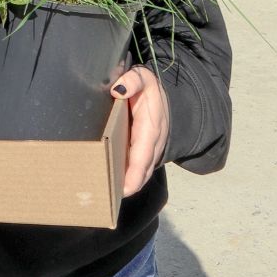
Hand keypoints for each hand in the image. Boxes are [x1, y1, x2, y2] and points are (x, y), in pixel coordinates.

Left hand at [111, 66, 168, 195]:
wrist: (166, 95)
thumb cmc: (149, 88)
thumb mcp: (143, 78)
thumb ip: (131, 81)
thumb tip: (117, 89)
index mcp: (151, 128)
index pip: (142, 155)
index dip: (134, 173)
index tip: (124, 188)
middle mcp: (154, 143)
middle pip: (142, 170)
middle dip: (129, 185)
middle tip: (109, 198)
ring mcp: (152, 149)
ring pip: (142, 172)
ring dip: (129, 184)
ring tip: (110, 195)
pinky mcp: (147, 151)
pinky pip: (140, 167)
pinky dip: (131, 178)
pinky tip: (116, 184)